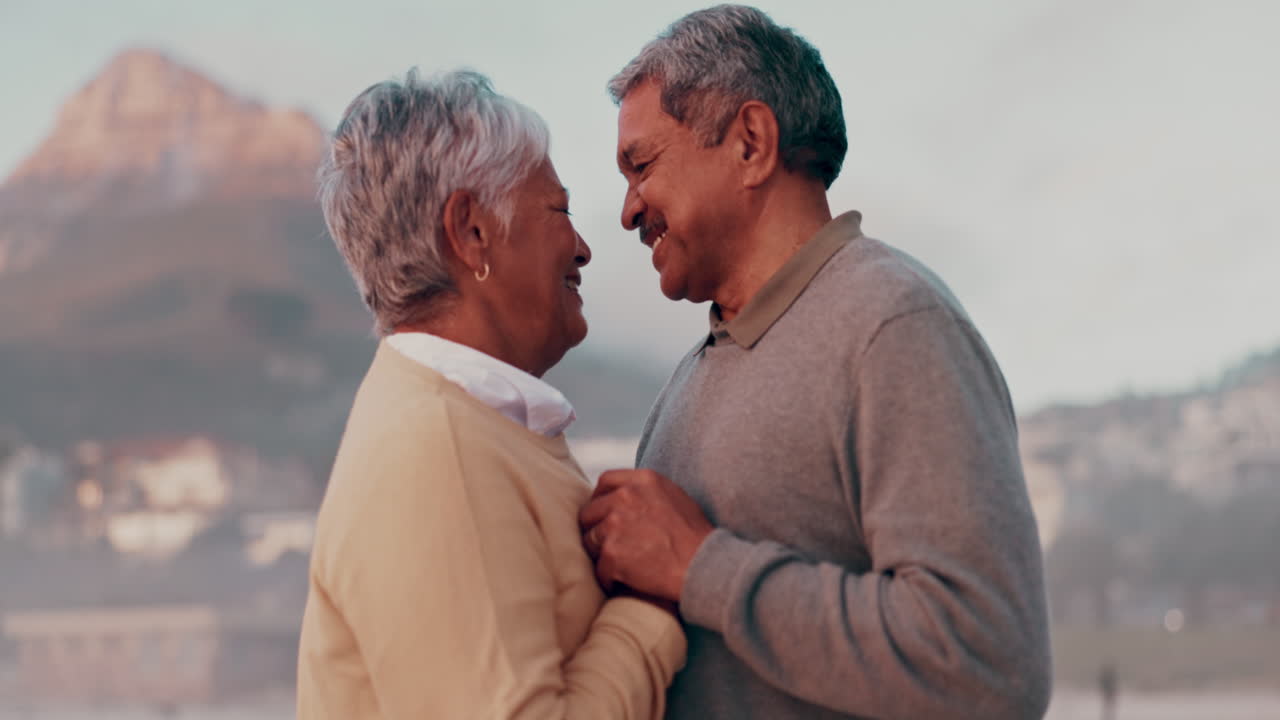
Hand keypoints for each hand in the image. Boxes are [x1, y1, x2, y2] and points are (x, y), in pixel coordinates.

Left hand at [579, 469, 713, 602]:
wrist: (703, 567)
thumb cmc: (695, 537)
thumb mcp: (674, 497)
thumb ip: (646, 492)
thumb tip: (624, 496)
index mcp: (642, 480)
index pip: (606, 482)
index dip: (601, 500)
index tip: (605, 515)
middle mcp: (626, 497)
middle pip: (591, 511)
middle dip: (598, 528)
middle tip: (612, 545)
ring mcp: (616, 524)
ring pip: (590, 540)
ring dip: (602, 554)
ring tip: (621, 565)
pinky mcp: (612, 552)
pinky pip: (599, 568)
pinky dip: (609, 578)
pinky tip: (624, 581)